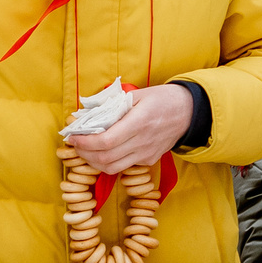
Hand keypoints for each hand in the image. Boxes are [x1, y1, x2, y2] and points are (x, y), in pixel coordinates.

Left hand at [66, 83, 195, 172]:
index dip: (85, 142)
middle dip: (84, 153)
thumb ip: (112, 105)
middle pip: (105, 158)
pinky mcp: (149, 160)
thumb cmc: (161, 99)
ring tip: (85, 150)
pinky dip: (108, 161)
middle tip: (75, 144)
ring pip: (112, 168)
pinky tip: (103, 151)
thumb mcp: (137, 94)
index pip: (106, 141)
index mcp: (139, 122)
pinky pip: (123, 166)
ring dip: (93, 161)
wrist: (188, 113)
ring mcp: (146, 154)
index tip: (72, 136)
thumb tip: (86, 114)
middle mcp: (143, 141)